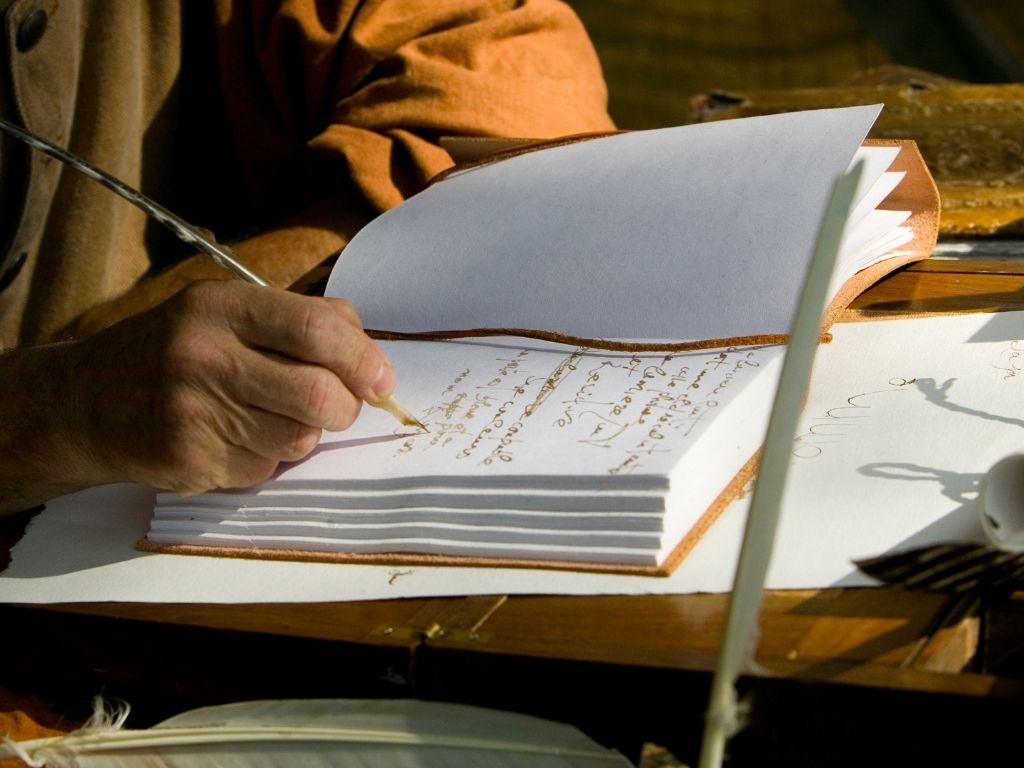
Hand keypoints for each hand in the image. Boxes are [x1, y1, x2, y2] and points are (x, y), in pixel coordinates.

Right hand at [0, 280, 393, 509]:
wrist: (83, 403)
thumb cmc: (173, 351)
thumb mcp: (225, 311)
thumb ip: (298, 321)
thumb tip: (371, 355)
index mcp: (221, 307)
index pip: (317, 329)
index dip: (364, 359)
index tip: (381, 379)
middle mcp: (205, 357)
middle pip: (319, 396)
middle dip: (346, 408)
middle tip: (338, 406)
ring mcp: (194, 413)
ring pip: (300, 439)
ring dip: (303, 434)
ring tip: (268, 415)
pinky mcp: (190, 461)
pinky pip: (265, 468)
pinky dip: (266, 456)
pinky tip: (231, 437)